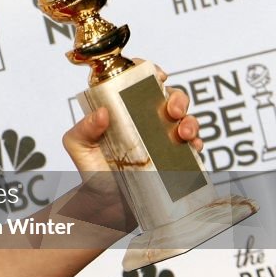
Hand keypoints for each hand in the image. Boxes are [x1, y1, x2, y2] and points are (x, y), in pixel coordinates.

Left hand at [62, 64, 202, 174]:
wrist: (106, 204)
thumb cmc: (91, 170)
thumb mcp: (78, 147)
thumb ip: (83, 129)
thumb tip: (101, 113)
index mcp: (122, 108)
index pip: (137, 81)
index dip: (149, 71)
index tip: (158, 75)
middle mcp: (145, 118)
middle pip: (168, 96)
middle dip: (177, 98)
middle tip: (173, 110)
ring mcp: (162, 136)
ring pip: (185, 118)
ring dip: (190, 120)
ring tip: (183, 133)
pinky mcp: (175, 156)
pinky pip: (193, 144)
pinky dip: (196, 142)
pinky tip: (192, 147)